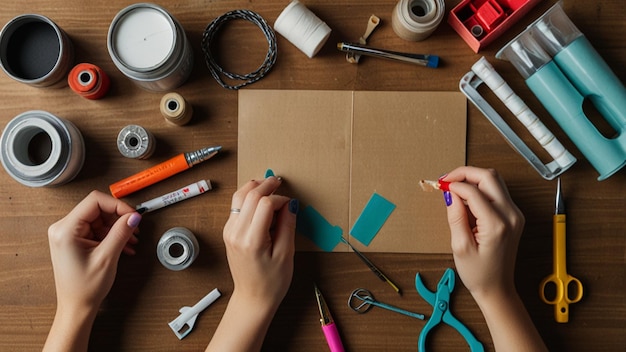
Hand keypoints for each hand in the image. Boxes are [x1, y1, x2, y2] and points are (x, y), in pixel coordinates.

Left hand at [47, 190, 140, 312]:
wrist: (76, 307)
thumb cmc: (84, 288)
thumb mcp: (107, 257)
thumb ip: (121, 232)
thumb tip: (133, 216)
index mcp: (65, 230)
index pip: (95, 201)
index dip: (117, 205)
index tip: (132, 215)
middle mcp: (63, 228)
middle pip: (97, 209)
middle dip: (118, 218)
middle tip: (134, 228)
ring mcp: (68, 234)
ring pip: (99, 219)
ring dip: (117, 228)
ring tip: (131, 240)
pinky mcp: (74, 240)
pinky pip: (96, 229)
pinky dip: (111, 235)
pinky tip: (124, 245)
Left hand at [207, 176, 296, 351]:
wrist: (252, 298)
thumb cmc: (271, 283)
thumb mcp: (286, 255)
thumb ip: (287, 226)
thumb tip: (290, 204)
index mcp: (251, 240)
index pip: (264, 204)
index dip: (280, 198)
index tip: (290, 204)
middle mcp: (236, 233)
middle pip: (249, 195)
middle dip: (266, 185)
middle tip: (279, 182)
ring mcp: (229, 232)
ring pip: (239, 197)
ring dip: (254, 187)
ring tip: (269, 185)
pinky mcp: (228, 232)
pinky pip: (236, 206)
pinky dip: (248, 197)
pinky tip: (260, 199)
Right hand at [441, 167, 523, 299]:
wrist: (497, 288)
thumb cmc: (479, 273)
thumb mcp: (460, 246)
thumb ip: (455, 216)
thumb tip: (451, 193)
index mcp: (497, 224)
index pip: (474, 191)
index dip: (454, 185)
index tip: (441, 186)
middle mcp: (511, 215)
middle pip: (489, 177)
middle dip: (465, 173)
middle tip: (446, 180)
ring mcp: (515, 214)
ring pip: (494, 180)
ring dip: (473, 179)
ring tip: (454, 188)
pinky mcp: (513, 215)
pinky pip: (497, 191)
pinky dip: (480, 188)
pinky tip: (466, 198)